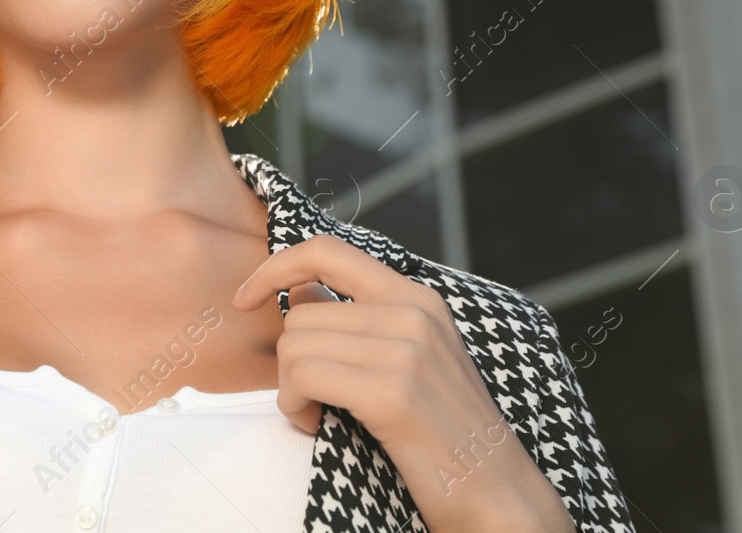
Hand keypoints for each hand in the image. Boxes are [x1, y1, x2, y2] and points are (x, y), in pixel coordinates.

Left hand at [231, 234, 574, 531]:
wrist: (497, 491)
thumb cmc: (443, 431)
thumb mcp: (411, 357)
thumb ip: (360, 319)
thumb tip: (299, 292)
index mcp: (416, 297)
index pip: (326, 250)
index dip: (274, 267)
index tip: (244, 298)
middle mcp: (413, 311)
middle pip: (300, 315)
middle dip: (289, 363)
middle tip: (312, 400)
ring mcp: (406, 350)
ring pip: (295, 346)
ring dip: (291, 389)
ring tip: (319, 414)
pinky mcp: (393, 392)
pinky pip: (303, 377)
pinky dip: (294, 405)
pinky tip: (316, 424)